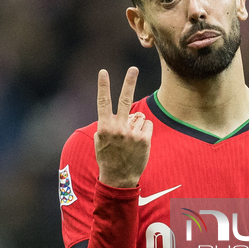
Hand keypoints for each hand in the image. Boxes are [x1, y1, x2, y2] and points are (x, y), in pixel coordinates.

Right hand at [94, 67, 152, 187]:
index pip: (103, 102)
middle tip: (133, 69)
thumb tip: (123, 112)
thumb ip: (108, 124)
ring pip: (139, 117)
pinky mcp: (144, 139)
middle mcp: (118, 128)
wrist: (118, 179)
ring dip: (137, 125)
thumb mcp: (101, 141)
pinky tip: (138, 143)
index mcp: (104, 127)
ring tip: (130, 141)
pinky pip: (147, 125)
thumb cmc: (108, 158)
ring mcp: (132, 133)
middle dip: (129, 82)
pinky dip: (144, 131)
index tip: (103, 72)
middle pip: (125, 100)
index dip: (103, 86)